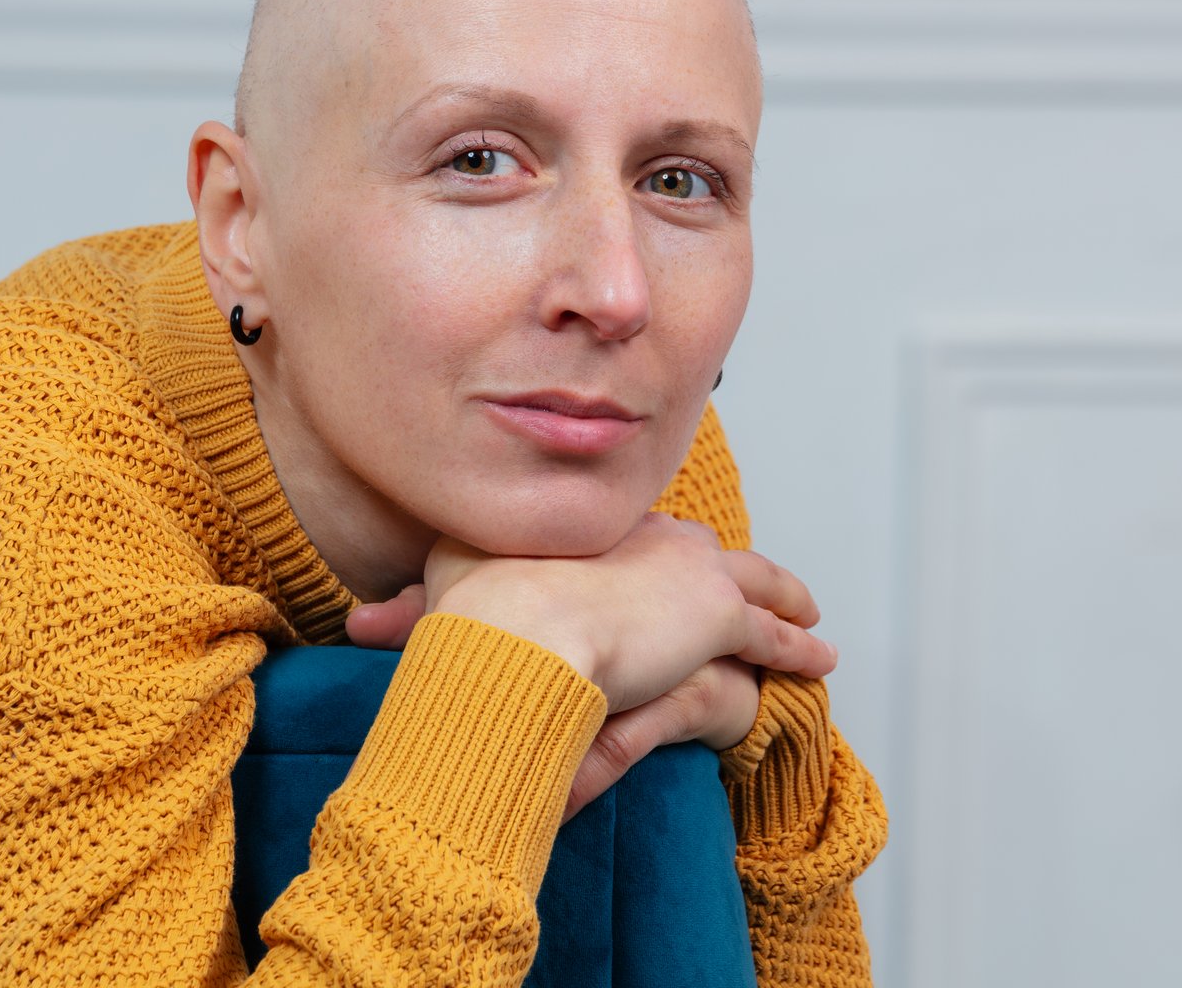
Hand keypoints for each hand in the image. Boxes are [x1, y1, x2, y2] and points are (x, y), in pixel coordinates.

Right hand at [344, 513, 833, 813]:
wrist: (523, 629)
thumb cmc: (479, 611)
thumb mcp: (445, 592)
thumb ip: (417, 603)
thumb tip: (360, 621)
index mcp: (592, 528)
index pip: (636, 537)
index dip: (651, 556)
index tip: (659, 566)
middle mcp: (649, 535)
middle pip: (701, 548)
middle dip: (723, 567)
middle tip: (747, 581)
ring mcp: (691, 570)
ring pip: (754, 580)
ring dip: (782, 598)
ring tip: (807, 612)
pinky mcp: (722, 614)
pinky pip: (774, 631)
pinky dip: (799, 642)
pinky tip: (821, 653)